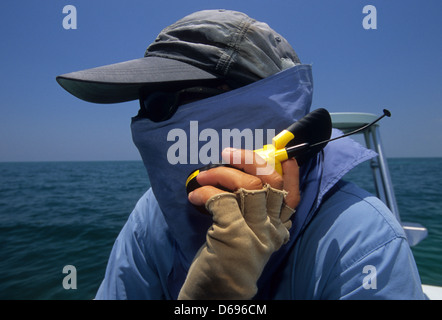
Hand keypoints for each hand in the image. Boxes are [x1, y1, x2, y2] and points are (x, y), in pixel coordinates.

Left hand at [178, 148, 299, 299]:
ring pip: (248, 186)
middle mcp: (271, 231)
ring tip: (204, 175)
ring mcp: (255, 234)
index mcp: (278, 231)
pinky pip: (222, 199)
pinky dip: (207, 191)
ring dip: (223, 173)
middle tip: (227, 154)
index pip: (293, 197)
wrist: (216, 296)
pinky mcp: (234, 236)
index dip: (291, 174)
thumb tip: (242, 178)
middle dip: (248, 160)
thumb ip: (253, 213)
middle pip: (270, 182)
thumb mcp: (247, 236)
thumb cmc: (228, 261)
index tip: (284, 156)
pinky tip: (196, 196)